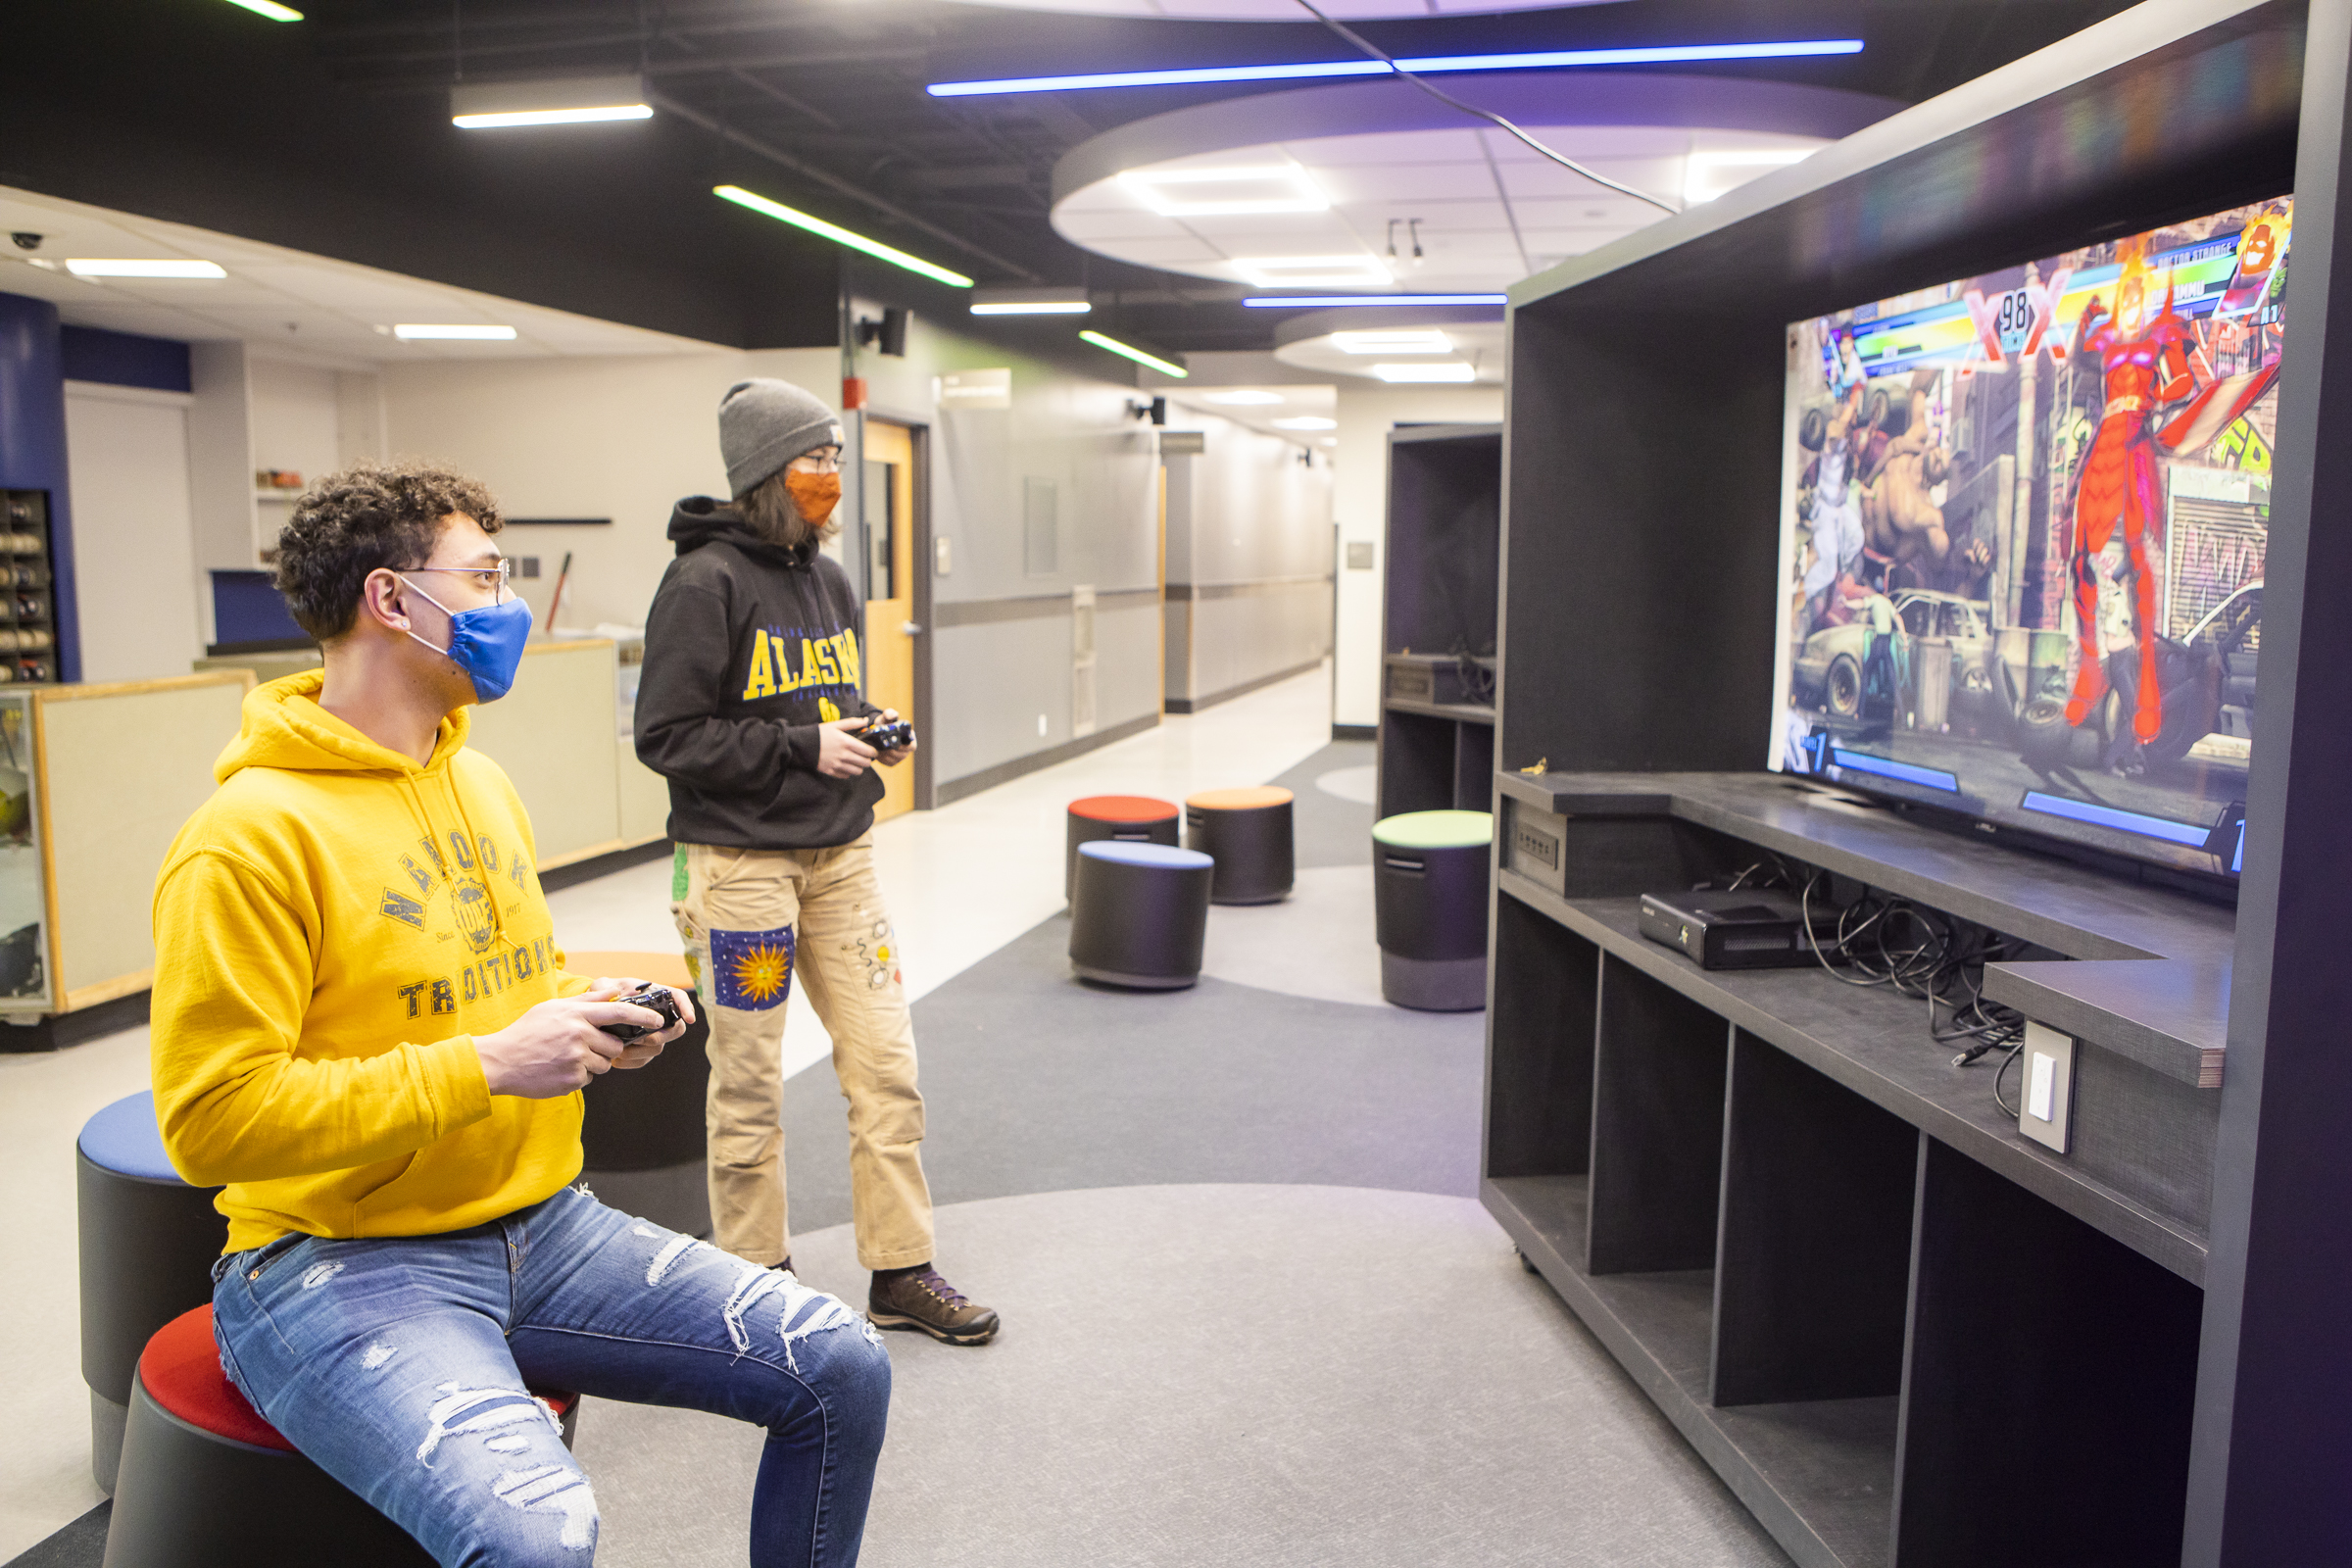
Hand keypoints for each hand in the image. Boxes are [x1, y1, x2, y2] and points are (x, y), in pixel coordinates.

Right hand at [473, 984, 681, 1097]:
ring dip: (592, 1063)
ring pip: (604, 1063)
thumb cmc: (527, 1032)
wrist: (500, 1061)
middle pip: (615, 1044)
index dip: (643, 1016)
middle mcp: (579, 1035)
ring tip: (565, 1057)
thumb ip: (586, 1000)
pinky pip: (588, 1078)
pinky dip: (578, 1075)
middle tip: (584, 1046)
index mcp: (576, 1015)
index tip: (658, 1021)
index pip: (620, 1012)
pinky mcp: (572, 1080)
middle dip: (608, 1047)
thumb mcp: (553, 1008)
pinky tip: (558, 1069)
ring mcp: (576, 1059)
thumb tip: (614, 990)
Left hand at [585, 976, 696, 1071]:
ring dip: (642, 1051)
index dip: (687, 1008)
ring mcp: (652, 1035)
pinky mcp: (642, 1050)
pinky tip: (616, 1059)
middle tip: (643, 1039)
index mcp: (654, 996)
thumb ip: (602, 987)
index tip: (690, 1019)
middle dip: (661, 1036)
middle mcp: (658, 1017)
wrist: (597, 1013)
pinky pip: (643, 1060)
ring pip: (658, 1048)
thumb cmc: (605, 995)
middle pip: (675, 1029)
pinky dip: (631, 1062)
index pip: (678, 998)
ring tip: (621, 1050)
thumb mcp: (602, 985)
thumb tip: (612, 993)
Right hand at [817, 717, 878, 778]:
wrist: (802, 745)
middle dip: (868, 760)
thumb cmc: (819, 733)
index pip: (868, 751)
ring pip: (857, 771)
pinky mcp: (831, 771)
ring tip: (857, 762)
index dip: (873, 752)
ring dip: (859, 767)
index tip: (873, 751)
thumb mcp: (835, 725)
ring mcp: (837, 765)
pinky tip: (846, 766)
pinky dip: (849, 772)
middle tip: (866, 757)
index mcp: (847, 742)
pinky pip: (846, 776)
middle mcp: (844, 755)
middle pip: (865, 763)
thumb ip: (852, 723)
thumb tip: (866, 721)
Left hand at [870, 708, 915, 767]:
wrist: (877, 731)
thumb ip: (889, 713)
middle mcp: (907, 750)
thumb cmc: (885, 723)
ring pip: (894, 759)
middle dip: (891, 750)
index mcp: (910, 739)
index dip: (903, 746)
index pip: (912, 746)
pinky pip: (888, 762)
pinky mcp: (892, 762)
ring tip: (879, 747)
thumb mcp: (886, 716)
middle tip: (882, 744)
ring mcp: (899, 757)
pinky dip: (882, 758)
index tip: (893, 741)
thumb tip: (892, 716)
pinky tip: (877, 751)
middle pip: (902, 754)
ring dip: (886, 754)